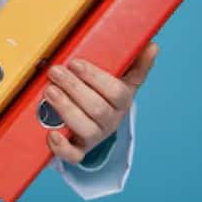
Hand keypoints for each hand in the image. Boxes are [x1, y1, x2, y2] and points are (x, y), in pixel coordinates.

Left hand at [44, 41, 158, 165]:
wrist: (96, 121)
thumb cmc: (105, 93)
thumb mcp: (121, 78)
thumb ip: (135, 63)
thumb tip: (153, 46)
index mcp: (122, 101)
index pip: (116, 92)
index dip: (95, 77)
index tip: (75, 63)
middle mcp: (111, 120)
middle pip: (97, 109)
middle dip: (74, 88)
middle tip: (55, 71)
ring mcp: (95, 136)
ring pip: (85, 129)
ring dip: (65, 108)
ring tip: (49, 91)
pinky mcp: (80, 150)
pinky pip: (74, 156)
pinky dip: (62, 147)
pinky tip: (51, 134)